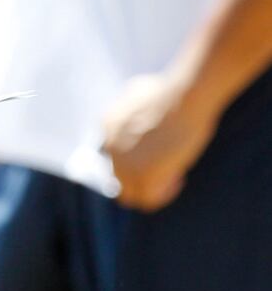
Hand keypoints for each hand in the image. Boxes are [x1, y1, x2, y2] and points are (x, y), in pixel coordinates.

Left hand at [101, 72, 216, 211]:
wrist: (182, 98)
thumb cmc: (170, 91)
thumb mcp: (139, 90)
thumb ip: (133, 105)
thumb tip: (139, 107)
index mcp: (107, 127)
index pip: (115, 156)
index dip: (137, 159)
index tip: (158, 154)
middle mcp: (110, 147)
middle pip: (120, 177)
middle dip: (143, 176)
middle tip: (167, 169)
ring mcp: (124, 164)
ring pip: (130, 193)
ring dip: (153, 188)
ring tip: (173, 175)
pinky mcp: (142, 176)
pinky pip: (147, 200)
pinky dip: (163, 194)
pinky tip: (178, 178)